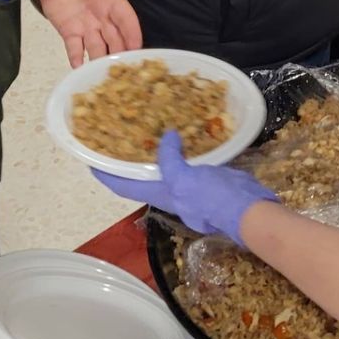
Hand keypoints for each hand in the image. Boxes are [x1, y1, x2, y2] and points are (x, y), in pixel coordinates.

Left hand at [36, 0, 142, 67]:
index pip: (126, 18)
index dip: (133, 33)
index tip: (138, 48)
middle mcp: (103, 16)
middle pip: (116, 38)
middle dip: (121, 54)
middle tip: (124, 72)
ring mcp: (86, 26)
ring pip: (98, 47)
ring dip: (101, 60)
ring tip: (103, 77)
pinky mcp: (69, 31)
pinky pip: (75, 48)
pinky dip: (77, 59)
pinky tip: (78, 71)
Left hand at [94, 130, 278, 245]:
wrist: (248, 211)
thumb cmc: (213, 198)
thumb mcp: (185, 178)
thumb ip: (170, 159)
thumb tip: (167, 137)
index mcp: (158, 193)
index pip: (121, 185)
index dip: (104, 173)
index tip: (90, 157)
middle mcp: (168, 192)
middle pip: (139, 176)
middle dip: (128, 157)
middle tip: (122, 132)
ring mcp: (187, 189)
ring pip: (163, 168)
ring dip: (154, 151)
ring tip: (149, 127)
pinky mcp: (204, 182)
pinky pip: (185, 163)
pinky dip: (179, 149)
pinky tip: (184, 134)